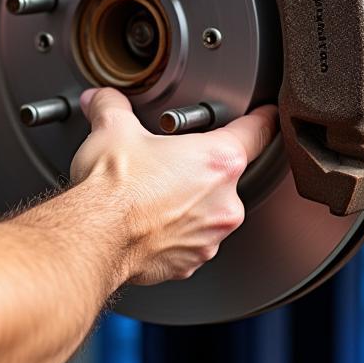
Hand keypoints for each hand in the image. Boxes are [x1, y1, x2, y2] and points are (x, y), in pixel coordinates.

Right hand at [71, 89, 276, 285]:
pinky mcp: (190, 262)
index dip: (263, 119)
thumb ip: (112, 106)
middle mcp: (223, 202)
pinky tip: (146, 221)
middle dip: (198, 168)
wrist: (94, 237)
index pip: (257, 132)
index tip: (268, 115)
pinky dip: (172, 232)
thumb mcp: (112, 128)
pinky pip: (189, 241)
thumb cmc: (113, 189)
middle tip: (167, 161)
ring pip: (207, 211)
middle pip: (225, 175)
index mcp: (217, 161)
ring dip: (187, 202)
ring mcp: (209, 238)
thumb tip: (102, 100)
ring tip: (151, 194)